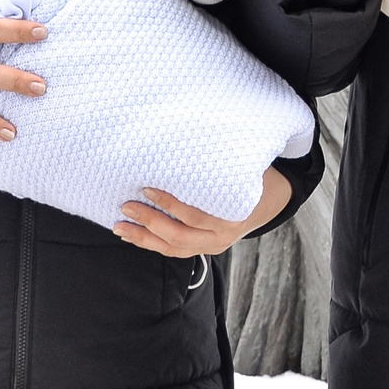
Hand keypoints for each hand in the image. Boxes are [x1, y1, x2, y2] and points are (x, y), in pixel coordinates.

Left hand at [114, 166, 293, 258]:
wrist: (268, 201)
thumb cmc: (249, 176)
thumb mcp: (242, 166)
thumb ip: (218, 163)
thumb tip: (184, 138)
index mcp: (233, 215)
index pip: (195, 214)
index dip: (170, 205)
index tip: (147, 188)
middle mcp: (222, 236)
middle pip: (180, 235)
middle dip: (150, 222)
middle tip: (127, 206)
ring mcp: (212, 247)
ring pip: (173, 248)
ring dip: (144, 238)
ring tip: (120, 227)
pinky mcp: (203, 250)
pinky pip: (174, 251)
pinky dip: (152, 244)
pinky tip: (133, 236)